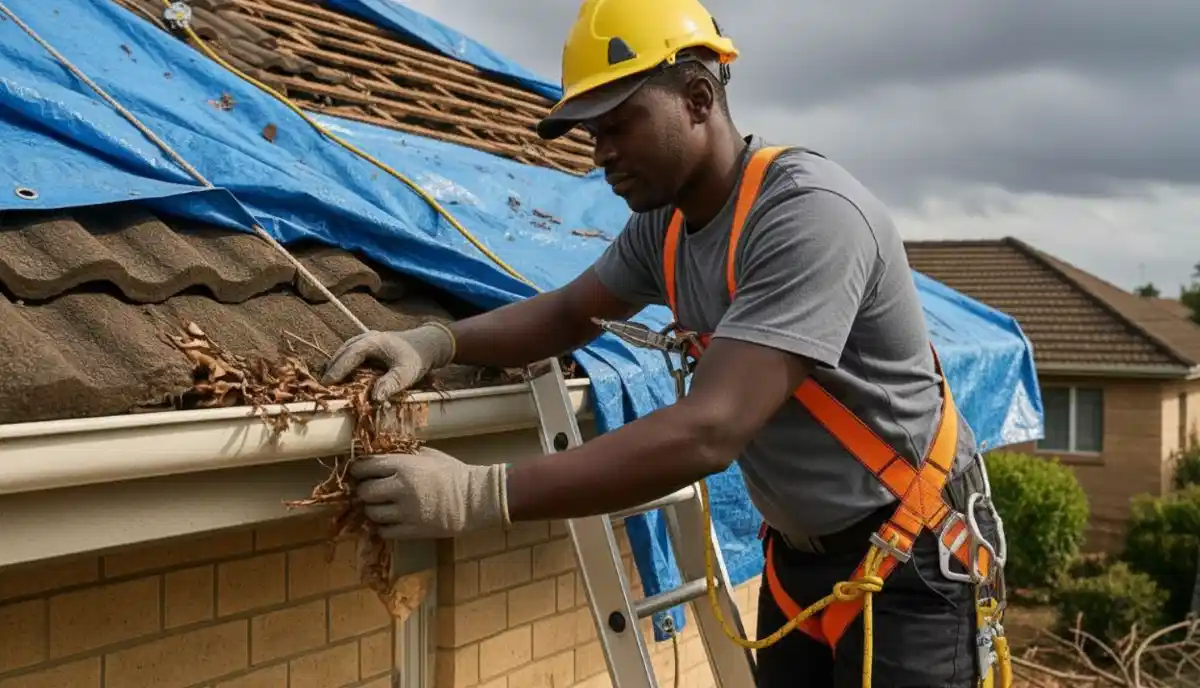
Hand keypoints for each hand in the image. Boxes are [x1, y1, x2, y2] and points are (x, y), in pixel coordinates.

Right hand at [321, 323, 455, 401]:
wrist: (426, 344)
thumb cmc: (416, 358)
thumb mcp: (406, 373)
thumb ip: (391, 384)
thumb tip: (375, 398)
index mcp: (372, 342)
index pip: (349, 356)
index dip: (337, 370)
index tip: (326, 384)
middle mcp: (365, 338)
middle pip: (342, 353)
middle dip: (331, 369)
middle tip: (321, 387)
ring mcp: (364, 340)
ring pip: (343, 352)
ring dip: (335, 366)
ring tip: (327, 384)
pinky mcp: (366, 345)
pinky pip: (349, 354)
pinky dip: (343, 364)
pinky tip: (341, 378)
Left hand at [349, 446, 509, 538]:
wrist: (475, 499)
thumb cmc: (453, 473)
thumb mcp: (429, 454)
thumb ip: (404, 454)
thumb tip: (381, 455)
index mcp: (404, 466)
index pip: (365, 467)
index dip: (358, 470)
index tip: (360, 472)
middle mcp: (400, 488)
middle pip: (364, 492)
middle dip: (365, 490)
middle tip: (372, 490)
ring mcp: (405, 512)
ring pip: (372, 513)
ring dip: (373, 509)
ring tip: (382, 506)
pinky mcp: (412, 530)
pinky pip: (384, 531)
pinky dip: (383, 526)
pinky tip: (391, 520)